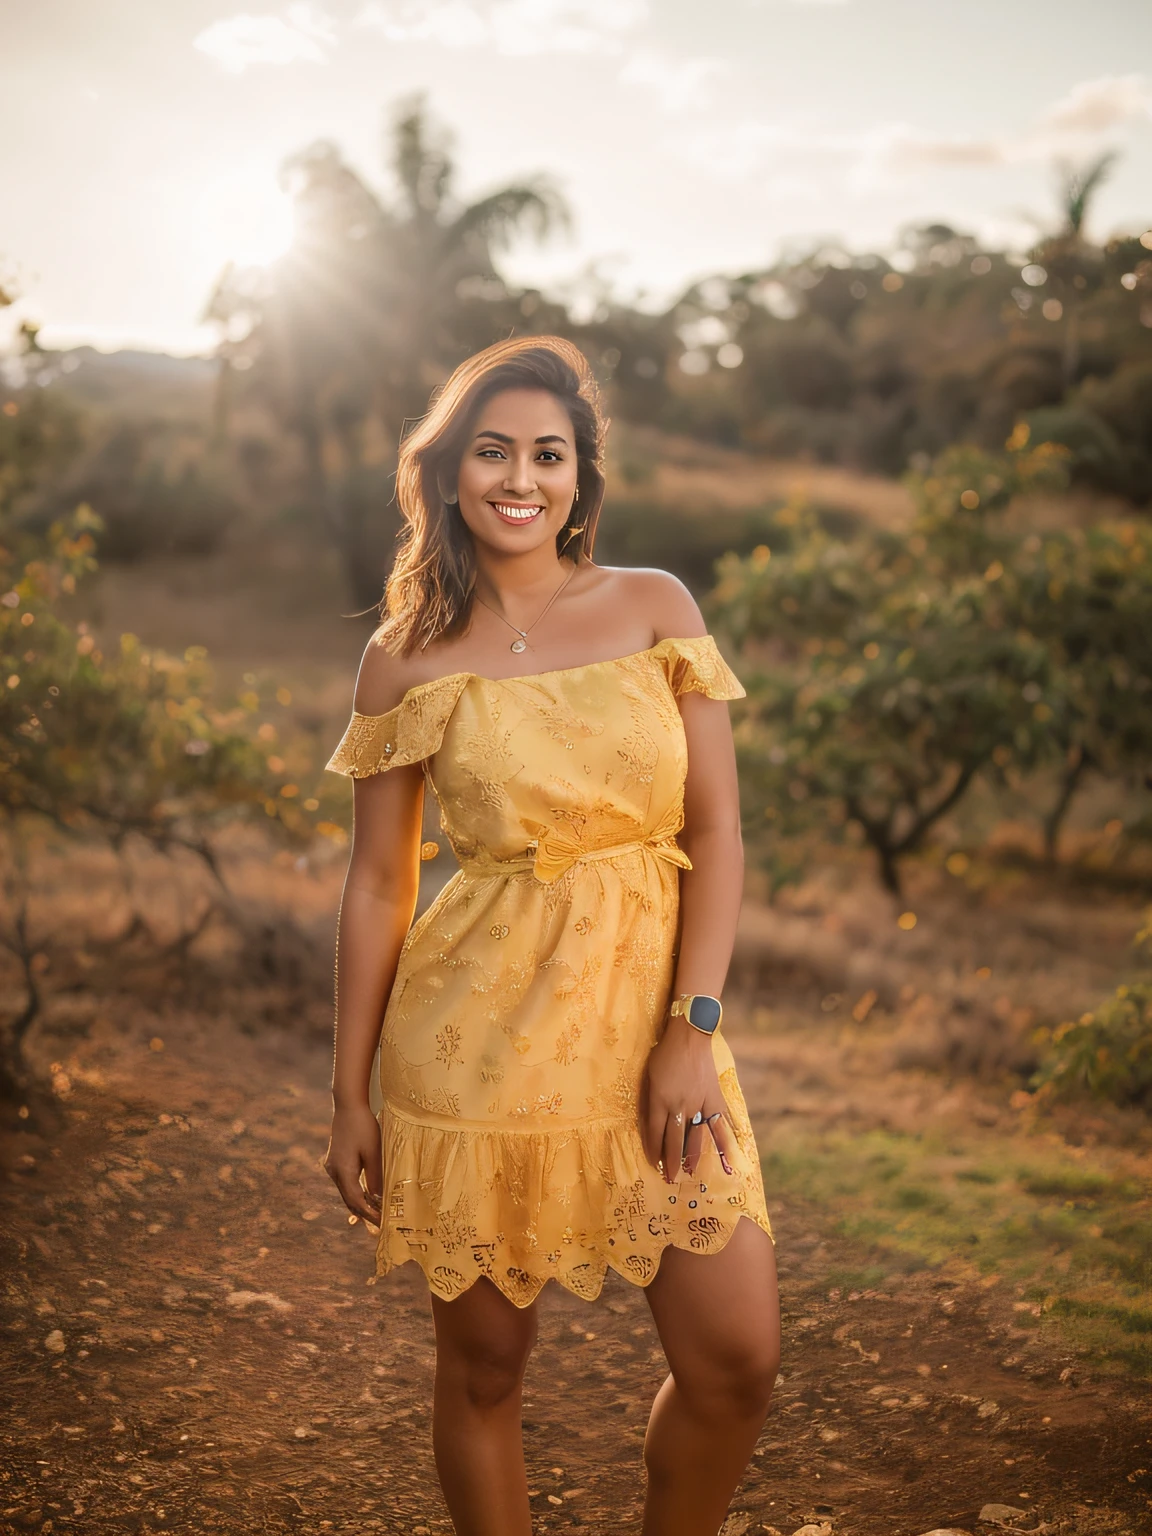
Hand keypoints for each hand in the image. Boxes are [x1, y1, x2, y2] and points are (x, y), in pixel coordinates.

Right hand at [324, 1100, 383, 1224]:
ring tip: (376, 1215)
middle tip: (380, 1226)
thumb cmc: (364, 1126)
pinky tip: (366, 1198)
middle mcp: (334, 1172)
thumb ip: (376, 1177)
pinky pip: (346, 1184)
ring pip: (347, 1193)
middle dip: (364, 1214)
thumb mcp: (374, 1152)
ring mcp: (333, 1167)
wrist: (348, 1106)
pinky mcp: (336, 1162)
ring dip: (360, 1204)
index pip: (356, 1201)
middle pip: (349, 1200)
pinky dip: (356, 1193)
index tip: (382, 1224)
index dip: (369, 1214)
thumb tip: (379, 1200)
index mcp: (343, 1171)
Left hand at [640, 1016, 736, 1182]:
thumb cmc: (664, 1053)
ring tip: (690, 1173)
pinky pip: (719, 1123)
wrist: (690, 1035)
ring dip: (692, 1157)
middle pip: (674, 1140)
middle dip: (671, 1162)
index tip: (653, 1164)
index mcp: (659, 1100)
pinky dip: (724, 1141)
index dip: (653, 1150)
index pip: (654, 1132)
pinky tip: (727, 1157)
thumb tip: (650, 1121)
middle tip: (670, 1179)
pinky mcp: (714, 1099)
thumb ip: (650, 1100)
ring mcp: (698, 1103)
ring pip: (695, 1137)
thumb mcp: (649, 1076)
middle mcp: (679, 1106)